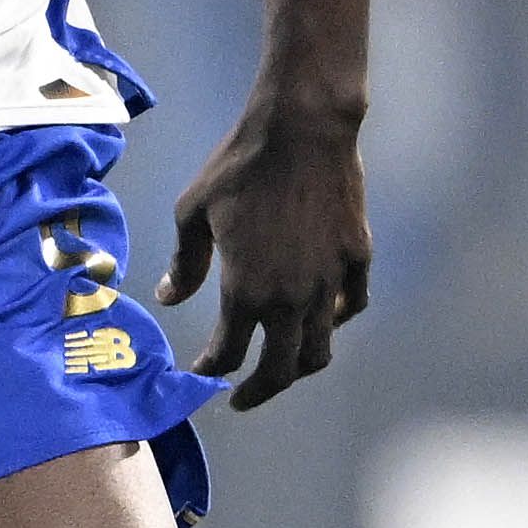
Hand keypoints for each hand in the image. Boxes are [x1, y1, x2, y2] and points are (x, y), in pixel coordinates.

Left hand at [162, 99, 370, 408]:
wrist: (303, 129)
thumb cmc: (239, 166)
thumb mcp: (193, 212)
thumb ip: (185, 263)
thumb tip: (171, 298)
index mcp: (246, 292)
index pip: (228, 354)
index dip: (211, 370)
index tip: (201, 373)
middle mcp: (291, 299)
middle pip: (279, 371)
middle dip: (257, 392)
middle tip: (241, 398)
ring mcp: (330, 283)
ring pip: (320, 348)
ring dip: (297, 366)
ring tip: (281, 366)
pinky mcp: (357, 259)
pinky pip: (351, 306)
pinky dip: (335, 321)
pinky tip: (321, 316)